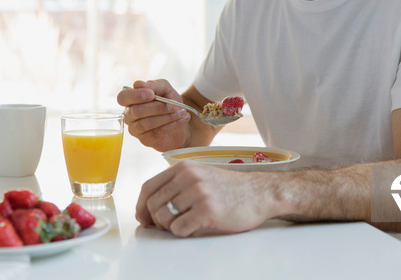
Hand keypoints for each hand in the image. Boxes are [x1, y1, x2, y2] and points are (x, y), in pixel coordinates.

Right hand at [117, 79, 190, 151]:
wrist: (180, 119)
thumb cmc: (168, 102)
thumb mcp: (165, 89)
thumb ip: (154, 85)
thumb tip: (139, 84)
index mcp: (130, 101)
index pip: (123, 97)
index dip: (135, 96)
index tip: (152, 94)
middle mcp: (129, 116)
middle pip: (136, 111)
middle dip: (158, 108)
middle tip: (175, 105)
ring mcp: (136, 130)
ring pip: (148, 123)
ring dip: (168, 117)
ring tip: (182, 112)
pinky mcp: (146, 140)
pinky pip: (158, 132)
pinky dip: (173, 124)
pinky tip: (183, 119)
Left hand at [136, 160, 278, 236]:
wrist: (259, 192)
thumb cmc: (229, 188)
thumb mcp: (200, 175)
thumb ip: (176, 185)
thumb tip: (148, 208)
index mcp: (184, 167)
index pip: (148, 187)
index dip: (141, 206)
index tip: (143, 219)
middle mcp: (188, 176)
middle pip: (153, 205)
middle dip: (156, 221)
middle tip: (168, 226)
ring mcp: (198, 192)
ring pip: (164, 218)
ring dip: (170, 227)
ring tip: (184, 225)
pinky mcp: (207, 209)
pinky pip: (179, 229)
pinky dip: (183, 233)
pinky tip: (194, 228)